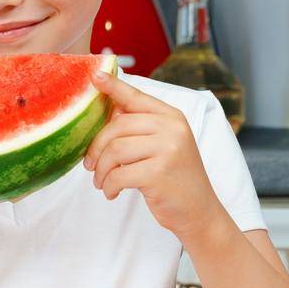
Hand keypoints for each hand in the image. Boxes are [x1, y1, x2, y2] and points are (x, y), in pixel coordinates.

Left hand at [84, 72, 224, 239]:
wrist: (199, 211)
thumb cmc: (173, 178)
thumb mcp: (163, 145)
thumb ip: (140, 127)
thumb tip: (105, 110)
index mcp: (171, 117)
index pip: (135, 96)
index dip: (112, 86)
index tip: (94, 76)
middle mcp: (172, 128)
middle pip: (115, 127)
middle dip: (95, 148)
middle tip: (90, 165)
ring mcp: (168, 149)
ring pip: (113, 151)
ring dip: (100, 170)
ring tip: (101, 181)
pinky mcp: (159, 172)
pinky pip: (118, 174)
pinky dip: (108, 186)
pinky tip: (111, 192)